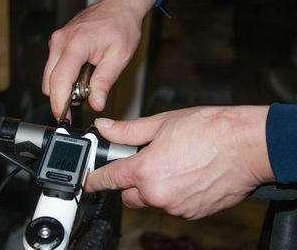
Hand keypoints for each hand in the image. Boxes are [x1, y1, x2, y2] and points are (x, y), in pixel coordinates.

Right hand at [42, 0, 156, 119]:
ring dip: (63, 87)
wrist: (120, 5)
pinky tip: (82, 74)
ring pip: (49, 76)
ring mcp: (58, 41)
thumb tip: (96, 103)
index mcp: (76, 45)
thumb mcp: (119, 57)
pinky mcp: (59, 43)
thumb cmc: (121, 25)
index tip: (64, 118)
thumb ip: (104, 82)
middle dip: (62, 97)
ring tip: (86, 84)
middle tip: (83, 100)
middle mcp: (61, 42)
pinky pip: (54, 67)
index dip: (59, 104)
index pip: (59, 82)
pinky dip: (65, 77)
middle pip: (49, 82)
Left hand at [85, 106, 274, 219]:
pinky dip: (173, 194)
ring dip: (154, 188)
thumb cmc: (210, 130)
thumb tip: (106, 127)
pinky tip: (186, 176)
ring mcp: (176, 206)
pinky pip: (172, 206)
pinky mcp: (192, 213)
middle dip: (130, 182)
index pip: (109, 179)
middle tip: (144, 163)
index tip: (89, 182)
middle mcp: (158, 193)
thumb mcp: (161, 123)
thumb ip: (127, 130)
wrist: (248, 145)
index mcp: (146, 170)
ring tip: (173, 165)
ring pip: (152, 200)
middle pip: (129, 195)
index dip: (94, 180)